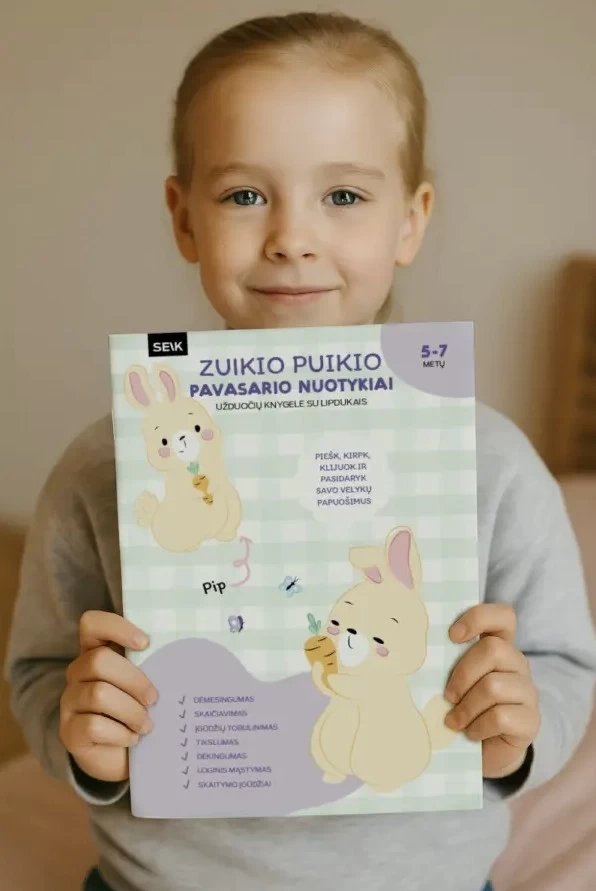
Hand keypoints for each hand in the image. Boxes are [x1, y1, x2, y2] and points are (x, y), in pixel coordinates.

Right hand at [59, 610, 157, 781]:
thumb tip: (184, 655)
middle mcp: (77, 673)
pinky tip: (132, 738)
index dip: (117, 628)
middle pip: (99, 661)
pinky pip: (94, 725)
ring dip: (131, 711)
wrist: (123, 756)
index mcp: (96, 652)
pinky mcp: (69, 731)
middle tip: (154, 699)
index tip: (145, 643)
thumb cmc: (138, 710)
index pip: (92, 624)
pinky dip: (121, 733)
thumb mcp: (144, 684)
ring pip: (98, 694)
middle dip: (134, 680)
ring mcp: (70, 702)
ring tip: (147, 725)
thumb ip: (152, 666)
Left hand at [443, 604, 539, 778]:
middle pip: (494, 650)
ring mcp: (527, 692)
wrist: (484, 752)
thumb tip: (412, 652)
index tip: (452, 635)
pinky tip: (470, 734)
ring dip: (466, 707)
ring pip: (494, 686)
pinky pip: (501, 717)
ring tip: (454, 721)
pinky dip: (478, 727)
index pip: (503, 616)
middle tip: (447, 696)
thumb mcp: (454, 682)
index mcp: (499, 646)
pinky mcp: (531, 721)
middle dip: (462, 674)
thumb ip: (446, 663)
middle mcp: (518, 664)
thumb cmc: (463, 708)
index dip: (479, 617)